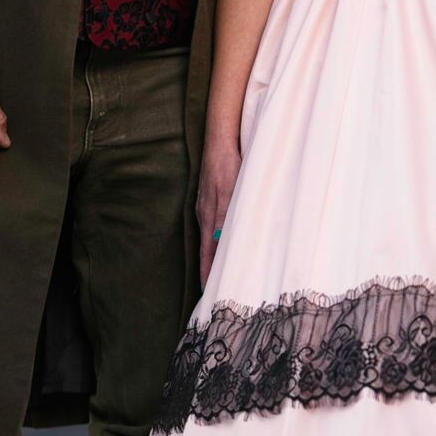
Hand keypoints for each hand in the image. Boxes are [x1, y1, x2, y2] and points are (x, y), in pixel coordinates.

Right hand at [197, 138, 239, 284]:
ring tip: (217, 276)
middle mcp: (205, 215)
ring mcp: (207, 206)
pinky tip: (221, 243)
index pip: (207, 255)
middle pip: (206, 250)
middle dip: (209, 272)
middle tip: (212, 294)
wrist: (220, 139)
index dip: (209, 275)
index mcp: (209, 217)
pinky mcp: (211, 198)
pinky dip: (216, 241)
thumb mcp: (230, 191)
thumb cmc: (227, 163)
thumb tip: (220, 243)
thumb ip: (225, 217)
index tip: (208, 296)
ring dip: (213, 258)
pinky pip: (213, 226)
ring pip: (210, 239)